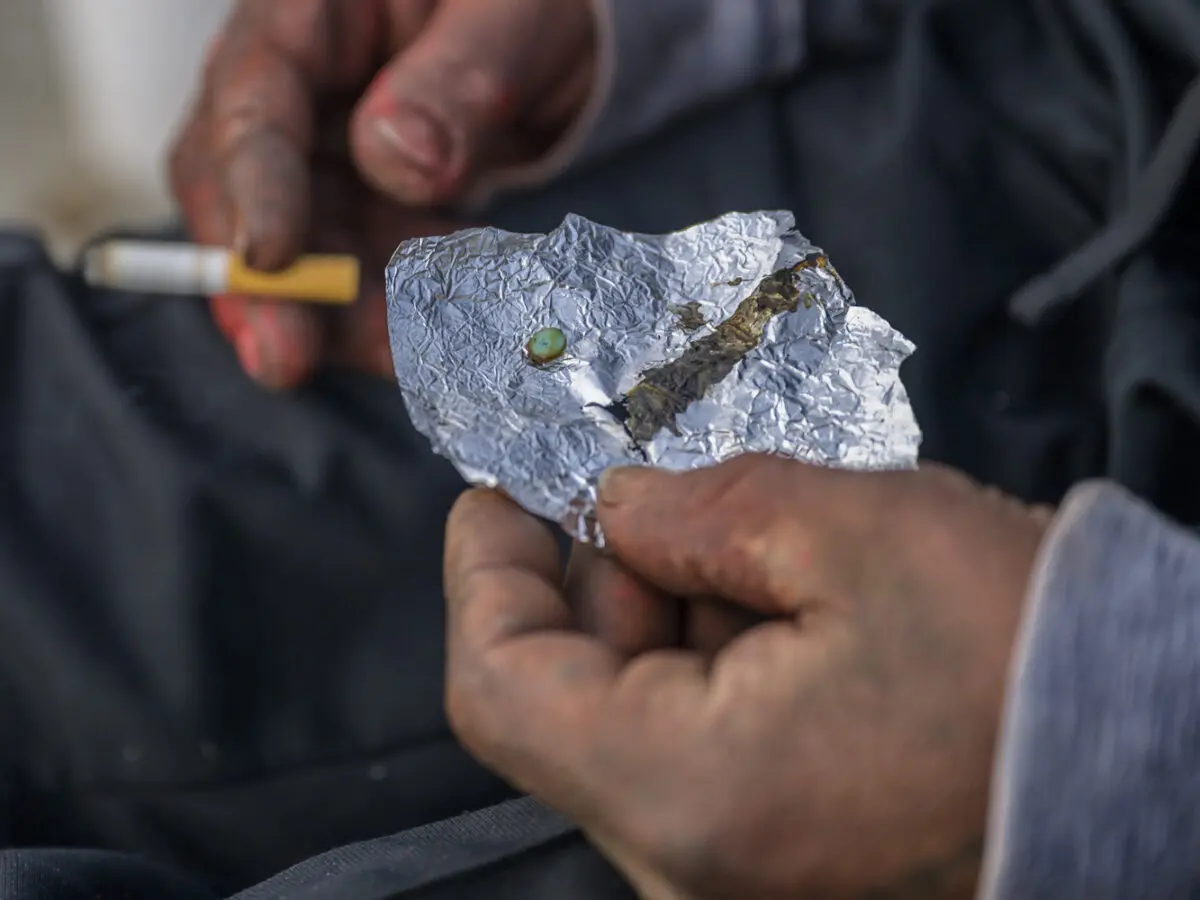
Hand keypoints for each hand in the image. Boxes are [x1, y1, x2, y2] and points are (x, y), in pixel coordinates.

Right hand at [170, 0, 596, 387]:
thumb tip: (399, 160)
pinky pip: (362, 274)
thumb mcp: (509, 15)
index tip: (271, 255)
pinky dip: (391, 316)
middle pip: (245, 192)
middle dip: (265, 285)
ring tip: (396, 363)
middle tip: (284, 361)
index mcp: (310, 16)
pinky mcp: (360, 214)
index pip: (254, 99)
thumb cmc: (521, 2)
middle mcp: (296, 94)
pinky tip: (427, 347)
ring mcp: (324, 160)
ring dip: (336, 320)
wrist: (545, 40)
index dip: (254, 183)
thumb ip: (458, 79)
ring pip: (304, 252)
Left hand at [443, 456, 1050, 899]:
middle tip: (639, 491)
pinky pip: (688, 754)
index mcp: (686, 793)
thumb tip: (615, 511)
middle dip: (586, 581)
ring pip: (625, 726)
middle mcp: (686, 866)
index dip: (483, 575)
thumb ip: (693, 512)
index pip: (500, 687)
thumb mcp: (843, 531)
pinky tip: (763, 601)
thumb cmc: (1013, 646)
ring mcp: (729, 876)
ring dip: (652, 618)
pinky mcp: (773, 862)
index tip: (497, 491)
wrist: (1148, 753)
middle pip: (564, 704)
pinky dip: (699, 666)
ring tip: (729, 541)